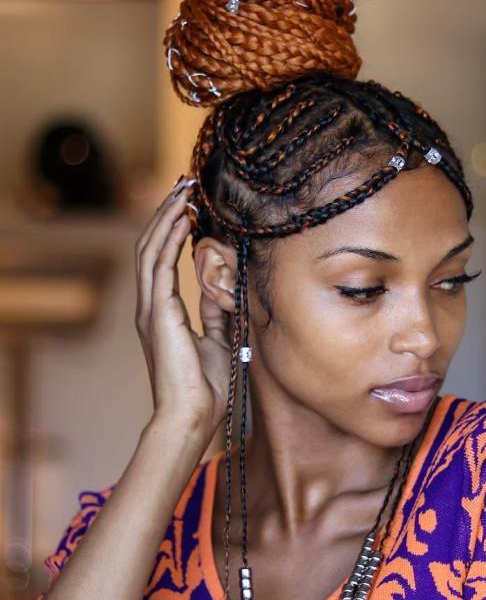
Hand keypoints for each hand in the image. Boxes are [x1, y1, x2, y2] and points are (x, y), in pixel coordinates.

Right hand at [134, 176, 231, 436]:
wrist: (193, 415)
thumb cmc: (206, 386)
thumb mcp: (218, 338)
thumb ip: (216, 310)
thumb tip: (221, 284)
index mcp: (162, 312)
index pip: (162, 259)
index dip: (172, 229)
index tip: (189, 205)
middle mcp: (151, 305)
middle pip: (151, 246)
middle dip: (166, 212)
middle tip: (184, 184)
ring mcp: (150, 308)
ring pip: (150, 248)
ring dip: (166, 216)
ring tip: (183, 190)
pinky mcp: (157, 313)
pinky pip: (160, 265)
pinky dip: (170, 238)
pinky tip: (184, 218)